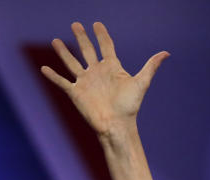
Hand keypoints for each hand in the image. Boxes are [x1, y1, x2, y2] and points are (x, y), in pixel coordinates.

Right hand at [41, 22, 168, 138]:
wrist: (116, 125)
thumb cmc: (130, 106)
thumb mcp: (141, 83)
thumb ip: (151, 66)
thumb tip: (166, 53)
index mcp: (112, 68)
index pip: (106, 47)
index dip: (102, 35)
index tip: (97, 24)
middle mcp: (97, 72)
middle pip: (87, 50)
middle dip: (82, 37)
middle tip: (76, 24)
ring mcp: (85, 82)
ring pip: (72, 63)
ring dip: (63, 52)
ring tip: (55, 41)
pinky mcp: (75, 92)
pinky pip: (61, 82)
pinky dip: (52, 75)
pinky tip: (43, 68)